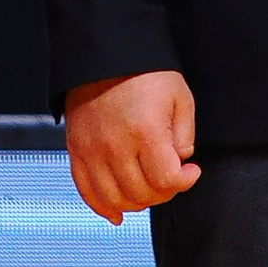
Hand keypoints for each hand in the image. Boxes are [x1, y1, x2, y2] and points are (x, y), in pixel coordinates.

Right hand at [63, 71, 200, 223]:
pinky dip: (102, 207)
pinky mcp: (76, 150)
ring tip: (147, 189)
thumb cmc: (145, 73)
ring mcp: (92, 150)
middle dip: (163, 192)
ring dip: (136, 203)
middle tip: (170, 178)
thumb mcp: (179, 97)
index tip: (190, 171)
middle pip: (142, 194)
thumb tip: (179, 162)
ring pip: (114, 199)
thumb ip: (184, 135)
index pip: (166, 180)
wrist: (105, 53)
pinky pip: (86, 191)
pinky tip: (116, 213)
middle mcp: (115, 146)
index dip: (185, 181)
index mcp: (145, 131)